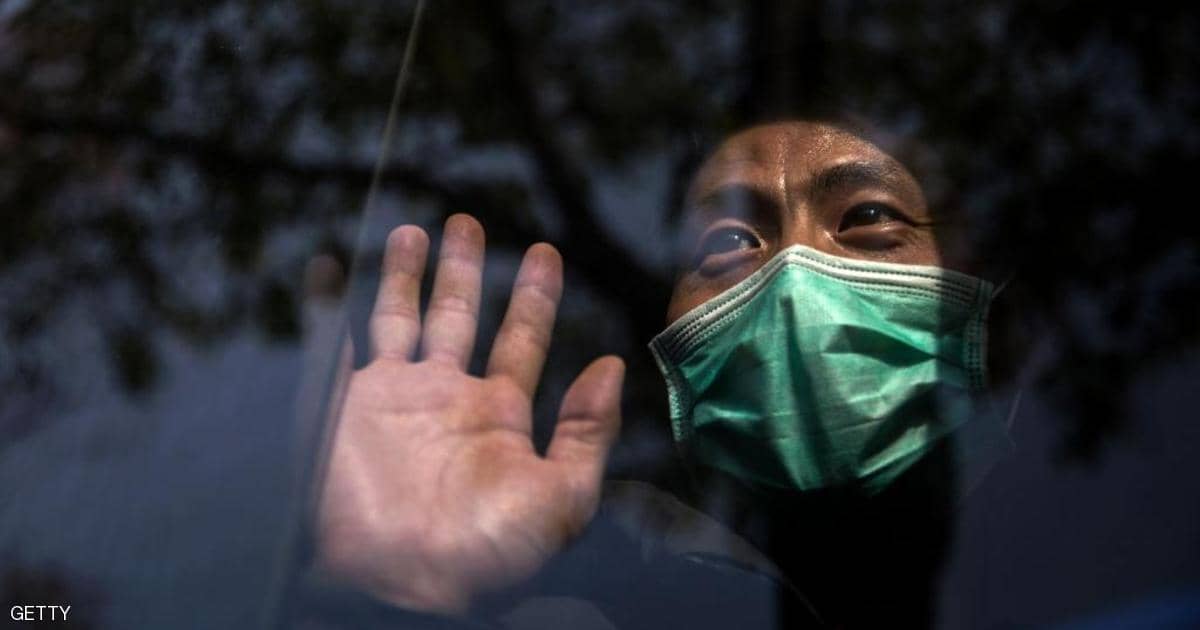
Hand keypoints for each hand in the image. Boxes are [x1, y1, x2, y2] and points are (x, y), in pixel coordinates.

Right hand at [315, 214, 624, 613]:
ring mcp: (389, 398)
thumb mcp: (562, 497)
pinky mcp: (340, 406)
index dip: (534, 297)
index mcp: (497, 414)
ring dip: (403, 274)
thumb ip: (588, 431)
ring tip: (414, 229)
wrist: (403, 586)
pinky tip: (326, 265)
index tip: (546, 252)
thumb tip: (610, 364)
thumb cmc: (489, 552)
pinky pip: (329, 343)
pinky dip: (323, 304)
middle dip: (463, 269)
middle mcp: (443, 397)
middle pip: (455, 314)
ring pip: (397, 317)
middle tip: (468, 220)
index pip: (520, 338)